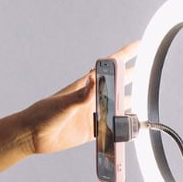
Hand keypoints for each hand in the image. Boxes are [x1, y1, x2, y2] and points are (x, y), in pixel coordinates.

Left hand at [20, 40, 137, 155]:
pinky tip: (130, 126)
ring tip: (144, 99)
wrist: (32, 136)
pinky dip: (122, 127)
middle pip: (117, 84)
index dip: (124, 55)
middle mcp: (91, 98)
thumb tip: (94, 78)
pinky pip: (112, 128)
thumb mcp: (63, 103)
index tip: (139, 45)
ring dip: (129, 104)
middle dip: (133, 76)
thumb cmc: (43, 114)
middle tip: (149, 70)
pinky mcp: (92, 131)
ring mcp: (93, 114)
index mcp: (85, 86)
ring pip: (117, 106)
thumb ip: (81, 94)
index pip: (108, 67)